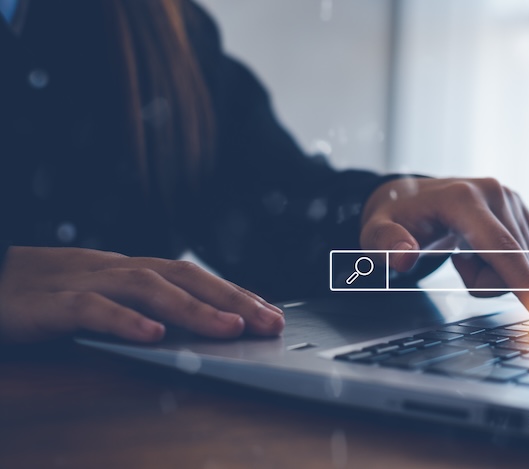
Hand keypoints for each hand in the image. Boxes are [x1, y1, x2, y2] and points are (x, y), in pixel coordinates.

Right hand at [0, 247, 283, 343]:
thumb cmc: (42, 295)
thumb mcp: (99, 298)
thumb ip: (139, 308)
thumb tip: (188, 328)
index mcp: (127, 269)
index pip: (191, 276)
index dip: (233, 292)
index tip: (269, 313)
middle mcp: (113, 269)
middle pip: (182, 277)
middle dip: (231, 298)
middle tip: (269, 322)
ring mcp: (81, 281)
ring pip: (147, 288)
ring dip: (194, 309)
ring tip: (230, 328)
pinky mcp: (48, 303)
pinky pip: (91, 308)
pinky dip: (125, 320)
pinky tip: (154, 336)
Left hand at [360, 177, 528, 323]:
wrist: (412, 197)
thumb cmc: (395, 219)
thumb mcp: (374, 233)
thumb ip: (385, 245)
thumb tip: (403, 258)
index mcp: (462, 198)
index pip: (501, 248)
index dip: (526, 286)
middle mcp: (494, 193)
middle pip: (512, 266)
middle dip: (484, 281)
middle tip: (456, 261)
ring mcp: (512, 199)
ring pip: (524, 265)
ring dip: (493, 273)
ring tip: (465, 251)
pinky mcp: (523, 209)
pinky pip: (528, 257)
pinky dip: (503, 263)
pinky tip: (479, 247)